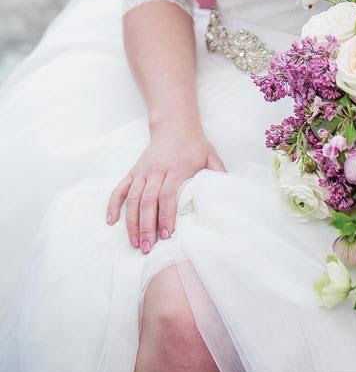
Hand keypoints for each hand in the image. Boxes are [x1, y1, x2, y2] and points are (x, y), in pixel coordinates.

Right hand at [105, 127, 225, 252]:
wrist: (174, 124)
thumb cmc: (194, 145)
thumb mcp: (210, 156)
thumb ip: (218, 174)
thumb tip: (228, 193)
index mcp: (176, 168)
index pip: (168, 195)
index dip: (165, 215)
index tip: (166, 235)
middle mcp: (156, 170)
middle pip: (147, 200)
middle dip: (146, 225)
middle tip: (147, 247)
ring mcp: (143, 171)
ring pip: (132, 198)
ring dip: (131, 221)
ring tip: (134, 242)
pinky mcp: (134, 171)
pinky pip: (120, 188)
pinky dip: (113, 204)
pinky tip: (111, 221)